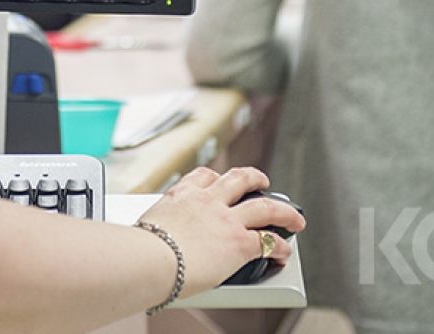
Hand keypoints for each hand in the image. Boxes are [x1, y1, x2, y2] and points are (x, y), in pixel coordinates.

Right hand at [135, 166, 305, 295]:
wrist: (148, 258)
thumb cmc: (140, 248)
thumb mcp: (148, 226)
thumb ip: (158, 229)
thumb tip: (150, 242)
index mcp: (181, 195)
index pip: (205, 175)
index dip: (218, 177)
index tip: (221, 181)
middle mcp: (207, 201)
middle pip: (240, 178)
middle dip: (255, 178)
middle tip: (262, 182)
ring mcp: (226, 220)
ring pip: (265, 206)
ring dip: (284, 211)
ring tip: (294, 217)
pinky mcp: (239, 242)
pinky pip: (268, 242)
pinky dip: (280, 246)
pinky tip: (284, 252)